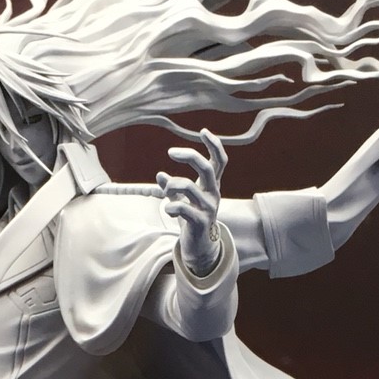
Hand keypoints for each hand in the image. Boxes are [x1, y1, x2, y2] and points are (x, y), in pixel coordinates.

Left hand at [157, 130, 226, 278]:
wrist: (199, 247)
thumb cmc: (191, 219)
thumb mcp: (182, 200)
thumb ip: (173, 187)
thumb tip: (160, 175)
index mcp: (211, 185)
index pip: (219, 161)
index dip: (214, 145)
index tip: (203, 131)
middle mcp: (213, 194)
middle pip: (205, 168)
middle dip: (188, 155)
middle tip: (170, 152)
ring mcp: (208, 208)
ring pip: (188, 186)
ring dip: (171, 185)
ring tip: (166, 191)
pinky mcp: (200, 222)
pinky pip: (182, 208)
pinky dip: (170, 206)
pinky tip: (169, 210)